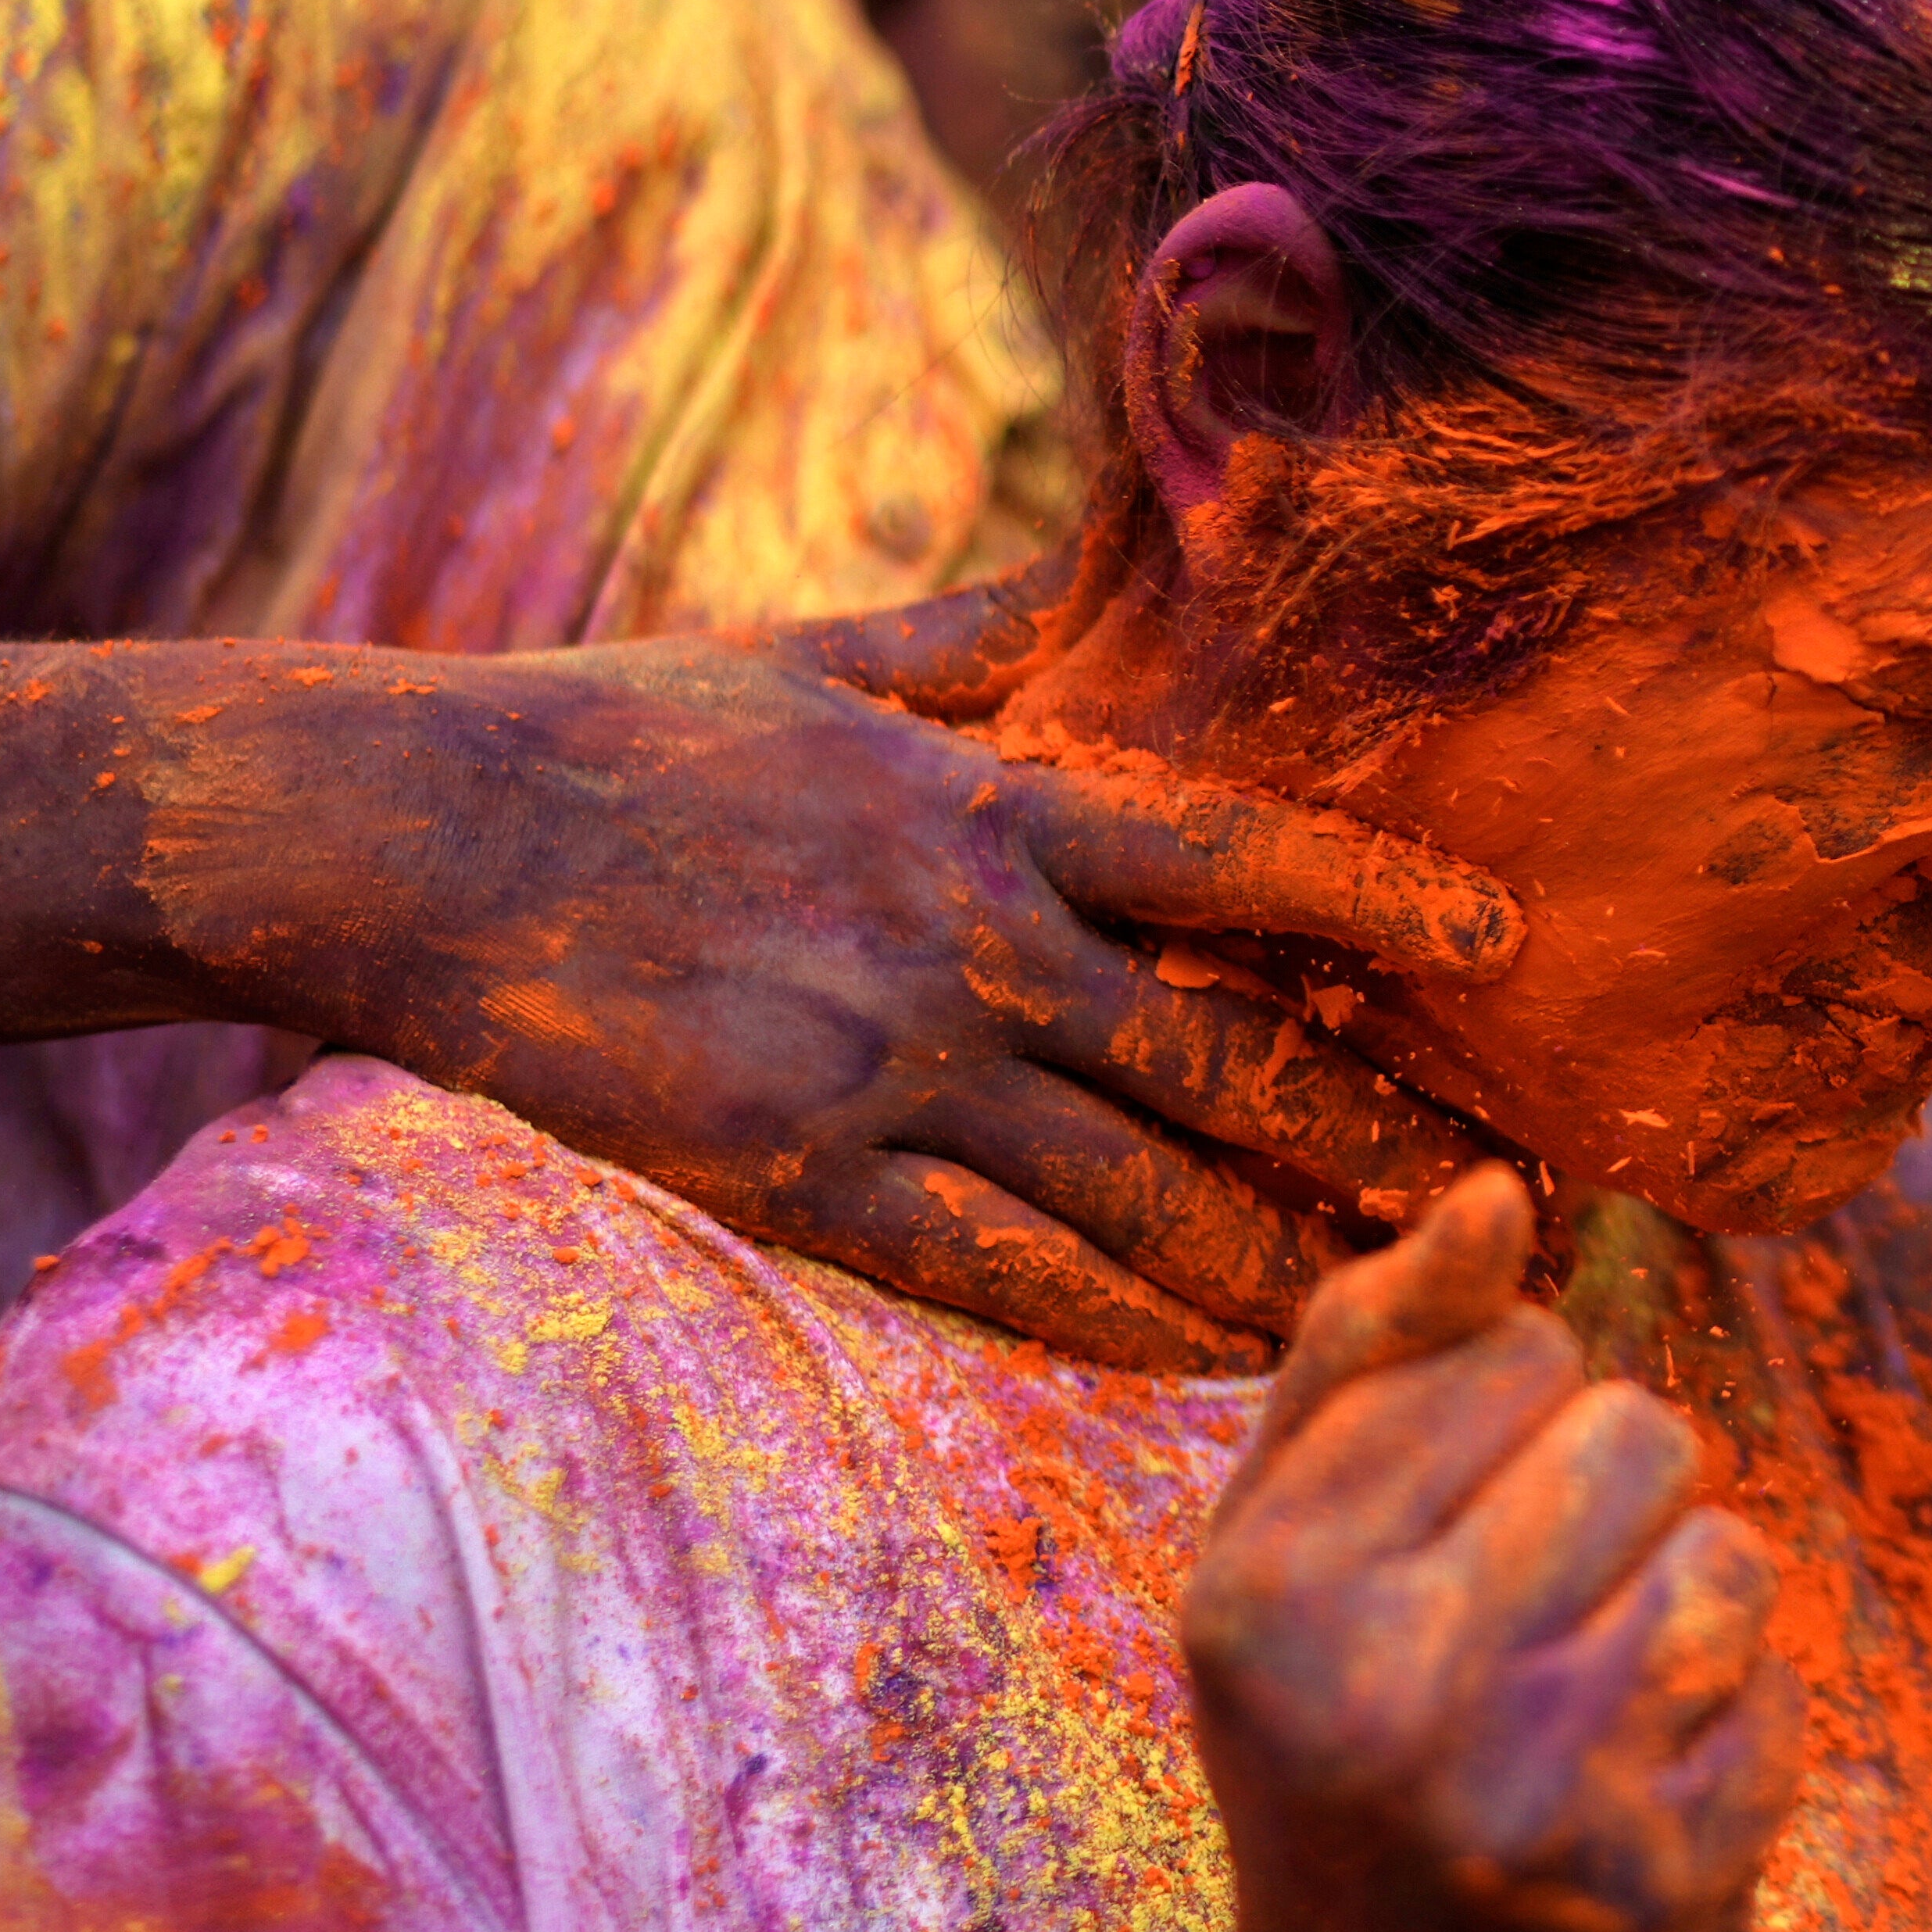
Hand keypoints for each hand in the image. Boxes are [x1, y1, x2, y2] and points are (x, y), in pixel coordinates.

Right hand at [142, 560, 1525, 1362]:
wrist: (420, 838)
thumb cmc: (622, 732)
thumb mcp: (821, 655)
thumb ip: (981, 637)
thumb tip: (1100, 570)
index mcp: (988, 803)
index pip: (1238, 854)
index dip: (1382, 902)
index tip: (1505, 947)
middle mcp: (971, 943)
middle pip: (1228, 1057)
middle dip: (1377, 1133)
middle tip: (1510, 1196)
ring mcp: (890, 1071)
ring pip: (1141, 1193)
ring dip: (1283, 1257)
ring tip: (1400, 1304)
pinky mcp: (801, 1178)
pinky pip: (1000, 1275)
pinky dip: (1121, 1324)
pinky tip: (1216, 1361)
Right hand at [1164, 1169, 1802, 1931]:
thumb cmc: (1332, 1747)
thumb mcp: (1280, 1552)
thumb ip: (1366, 1352)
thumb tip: (1499, 1188)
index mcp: (1268, 1589)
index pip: (1509, 1342)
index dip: (1507, 1411)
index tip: (1445, 1524)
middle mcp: (1391, 1689)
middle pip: (1637, 1424)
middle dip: (1608, 1494)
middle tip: (1524, 1617)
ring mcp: (1538, 1791)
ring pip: (1726, 1543)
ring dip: (1682, 1598)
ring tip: (1587, 1692)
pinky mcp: (1667, 1877)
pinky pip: (1780, 1683)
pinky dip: (1731, 1720)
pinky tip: (1634, 1787)